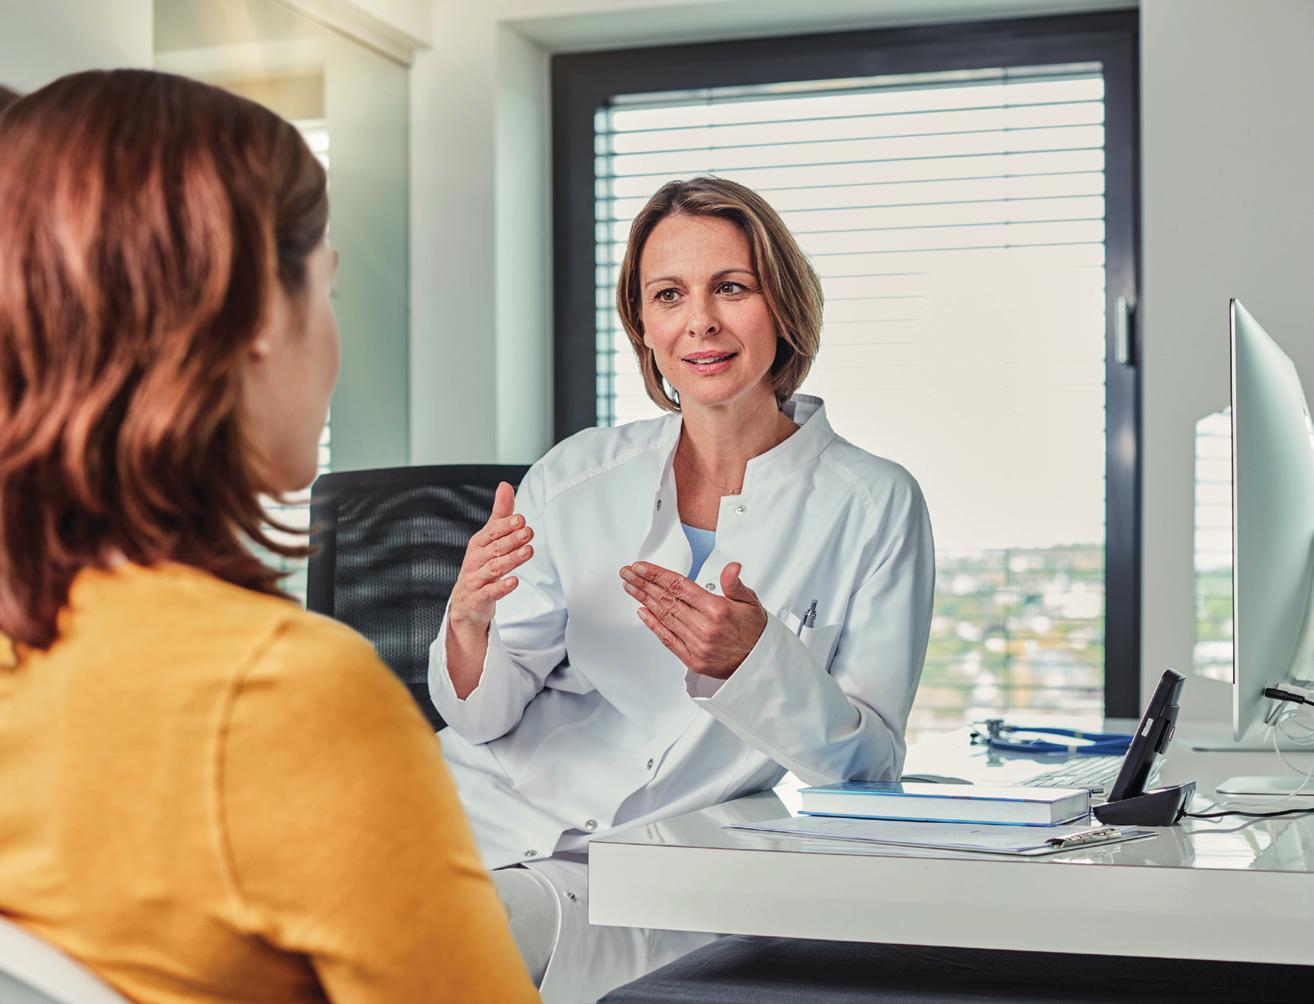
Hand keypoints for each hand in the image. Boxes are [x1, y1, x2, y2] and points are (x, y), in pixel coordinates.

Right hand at [448, 482, 534, 638]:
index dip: (506, 525)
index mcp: (478, 543)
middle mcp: (475, 559)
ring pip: (494, 568)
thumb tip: (504, 486)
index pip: (492, 531)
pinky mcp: (479, 598)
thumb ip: (500, 515)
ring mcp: (476, 579)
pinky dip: (502, 587)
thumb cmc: (480, 566)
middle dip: (511, 540)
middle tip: (528, 532)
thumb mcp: (489, 540)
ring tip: (528, 552)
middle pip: (494, 548)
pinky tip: (514, 582)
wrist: (465, 602)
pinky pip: (490, 592)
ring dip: (511, 560)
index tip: (521, 519)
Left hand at [619, 560, 766, 678]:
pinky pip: (668, 639)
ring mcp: (696, 644)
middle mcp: (704, 627)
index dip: (656, 574)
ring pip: (664, 617)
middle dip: (643, 584)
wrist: (761, 665)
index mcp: (717, 609)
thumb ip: (735, 584)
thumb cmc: (755, 632)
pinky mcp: (692, 659)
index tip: (640, 567)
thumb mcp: (751, 602)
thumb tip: (731, 567)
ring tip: (630, 587)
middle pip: (666, 599)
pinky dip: (653, 624)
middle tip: (627, 573)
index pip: (679, 586)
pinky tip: (642, 612)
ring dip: (644, 600)